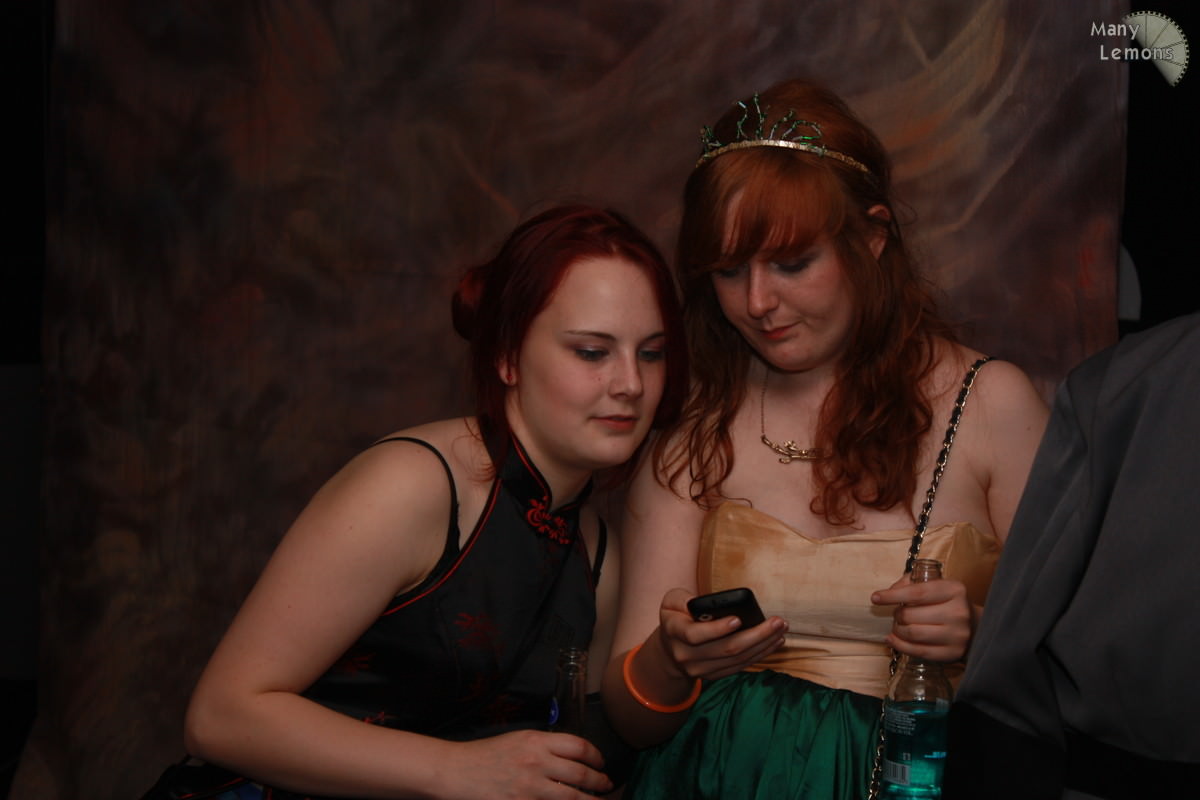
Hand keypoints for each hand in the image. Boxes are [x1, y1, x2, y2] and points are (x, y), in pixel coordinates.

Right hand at [436, 730, 611, 798]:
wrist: (457, 771)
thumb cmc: (486, 755)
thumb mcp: (518, 740)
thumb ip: (545, 747)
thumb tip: (573, 758)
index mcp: (536, 741)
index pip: (579, 746)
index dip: (596, 756)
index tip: (601, 763)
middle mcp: (536, 763)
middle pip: (581, 773)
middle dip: (600, 782)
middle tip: (607, 785)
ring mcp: (530, 788)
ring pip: (572, 797)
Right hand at [656, 587, 787, 681]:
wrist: (669, 649)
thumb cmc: (675, 617)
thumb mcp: (671, 601)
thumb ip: (685, 599)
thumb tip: (713, 604)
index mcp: (674, 633)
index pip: (695, 635)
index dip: (716, 629)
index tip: (738, 619)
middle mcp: (686, 656)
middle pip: (725, 649)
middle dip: (755, 635)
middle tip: (778, 622)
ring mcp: (700, 669)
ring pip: (737, 659)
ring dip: (763, 645)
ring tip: (781, 630)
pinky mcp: (714, 675)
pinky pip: (740, 666)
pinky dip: (759, 654)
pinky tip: (774, 643)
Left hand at [871, 575, 973, 661]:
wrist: (975, 626)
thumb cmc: (947, 602)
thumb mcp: (935, 585)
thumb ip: (910, 583)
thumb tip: (887, 593)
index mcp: (954, 590)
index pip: (917, 593)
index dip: (892, 596)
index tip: (875, 597)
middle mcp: (958, 612)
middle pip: (911, 615)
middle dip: (897, 614)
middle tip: (897, 614)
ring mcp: (957, 635)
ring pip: (912, 634)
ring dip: (897, 630)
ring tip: (897, 626)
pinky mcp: (952, 653)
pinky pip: (918, 651)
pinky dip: (900, 646)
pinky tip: (893, 640)